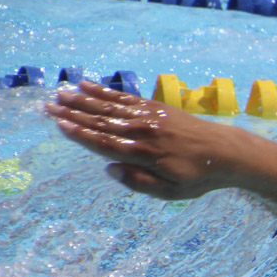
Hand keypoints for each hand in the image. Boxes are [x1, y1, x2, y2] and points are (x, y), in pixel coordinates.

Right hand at [46, 81, 244, 199]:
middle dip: (74, 113)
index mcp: (145, 154)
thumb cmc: (198, 177)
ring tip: (62, 93)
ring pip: (111, 107)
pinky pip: (127, 98)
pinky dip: (106, 92)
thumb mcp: (171, 192)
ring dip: (84, 99)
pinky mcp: (157, 108)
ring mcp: (151, 117)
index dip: (81, 134)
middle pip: (103, 121)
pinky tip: (88, 85)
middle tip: (49, 106)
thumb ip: (139, 182)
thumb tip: (109, 169)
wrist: (227, 152)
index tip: (60, 125)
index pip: (106, 143)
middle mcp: (145, 132)